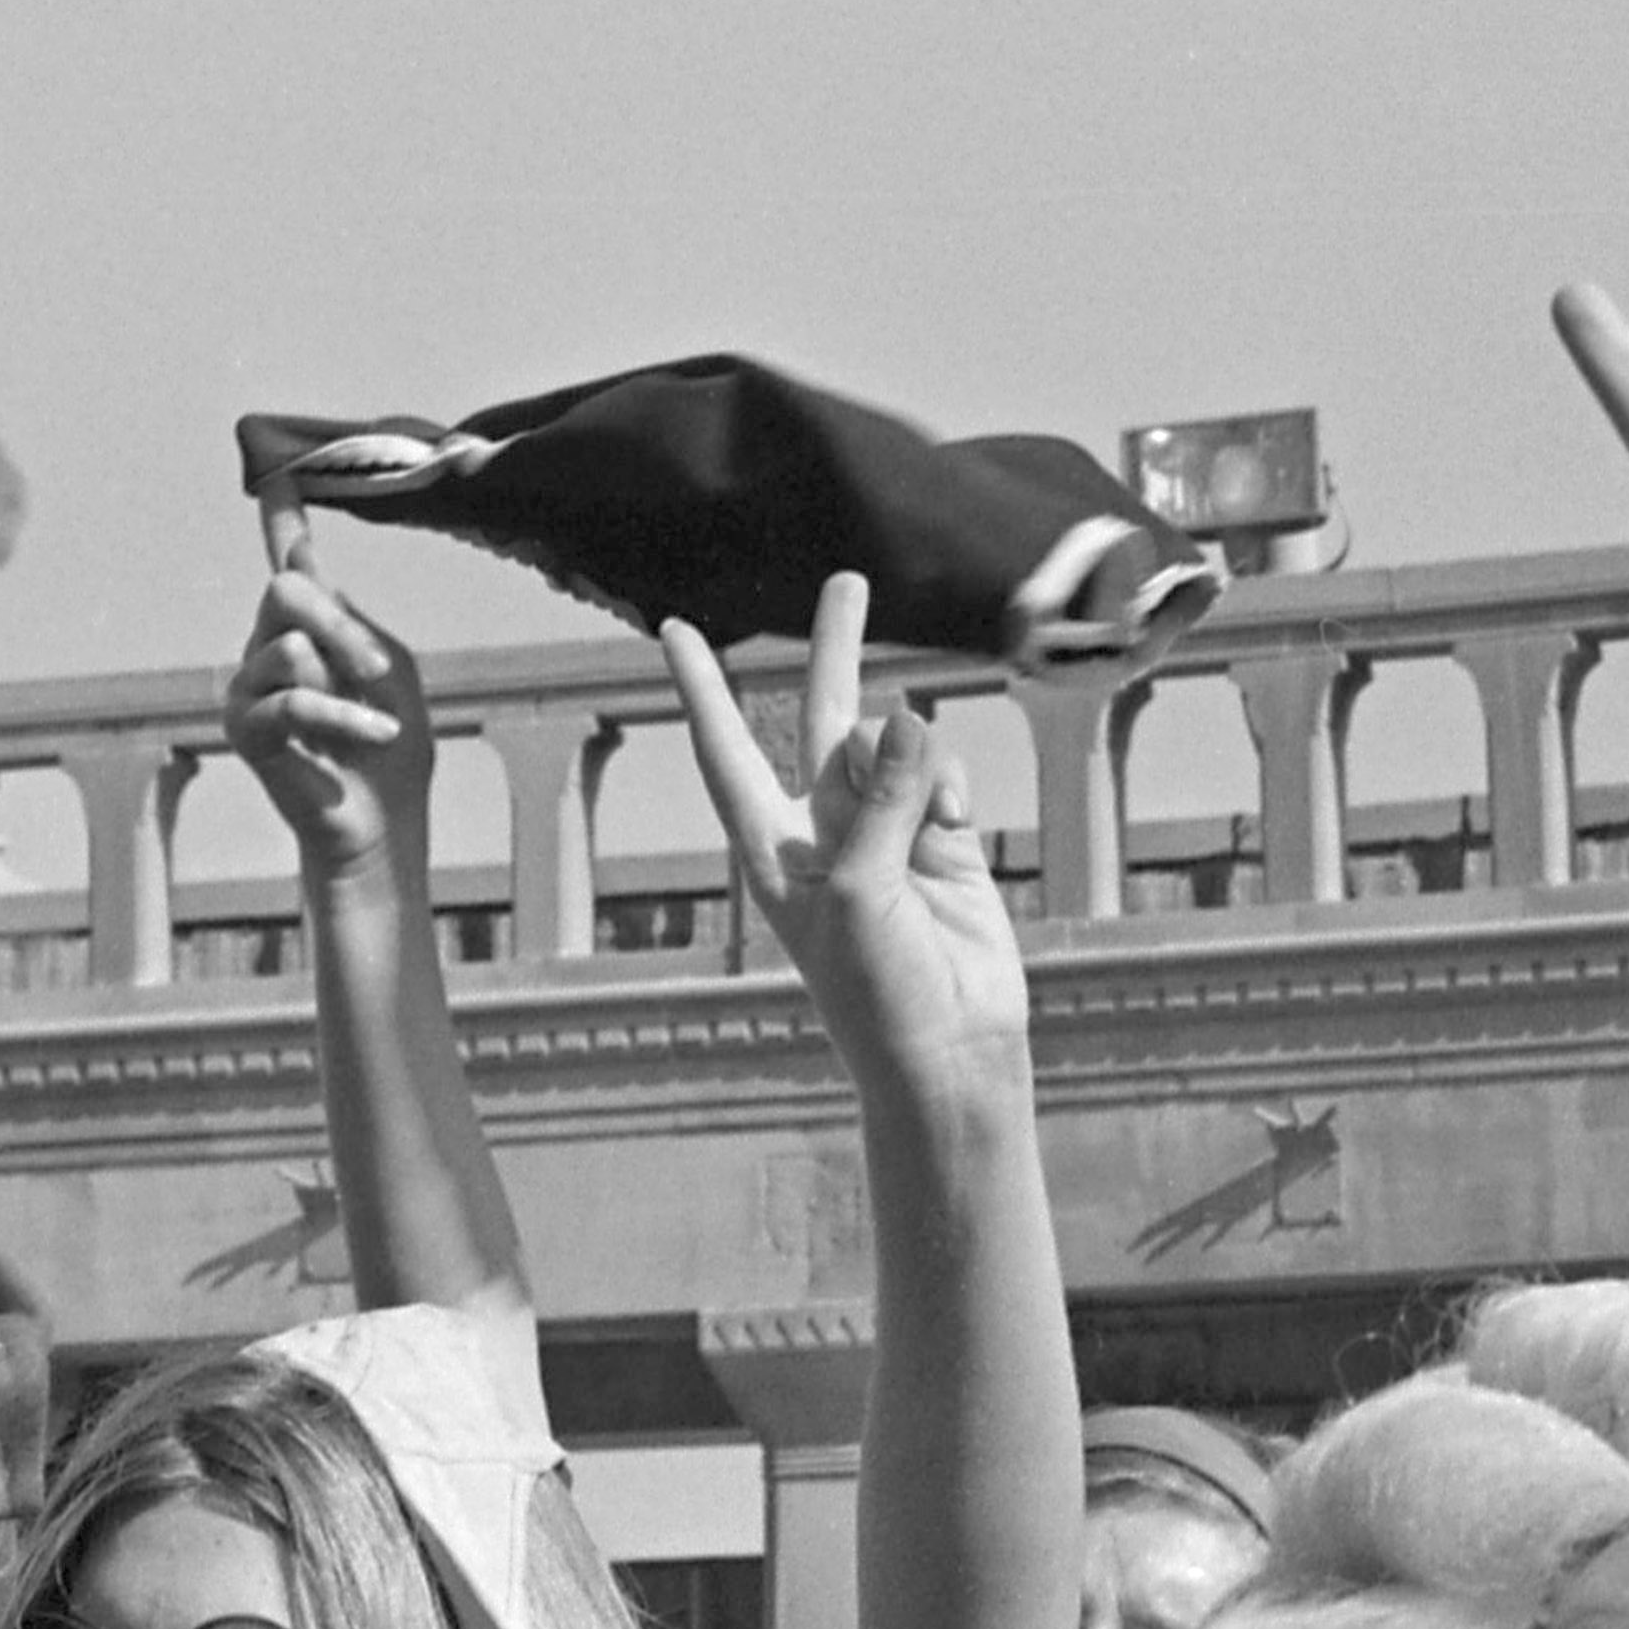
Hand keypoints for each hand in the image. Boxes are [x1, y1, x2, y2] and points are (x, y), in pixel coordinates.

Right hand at [226, 539, 438, 884]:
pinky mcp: (245, 727)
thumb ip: (349, 619)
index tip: (278, 475)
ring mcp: (251, 686)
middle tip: (377, 671)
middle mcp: (271, 647)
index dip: (281, 520)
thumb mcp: (387, 670)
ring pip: (289, 646)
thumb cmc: (390, 747)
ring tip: (371, 728)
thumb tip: (302, 564)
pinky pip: (289, 699)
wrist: (382, 823)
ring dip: (345, 687)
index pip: (290, 564)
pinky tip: (372, 735)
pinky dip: (340, 717)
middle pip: (286, 591)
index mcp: (313, 629)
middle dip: (339, 627)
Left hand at [660, 574, 1030, 1093]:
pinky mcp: (945, 839)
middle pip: (823, 716)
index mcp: (770, 843)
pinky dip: (950, 789)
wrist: (949, 1048)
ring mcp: (886, 828)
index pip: (726, 747)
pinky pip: (944, 774)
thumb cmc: (875, 988)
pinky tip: (955, 828)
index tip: (673, 629)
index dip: (702, 688)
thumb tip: (905, 714)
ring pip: (897, 746)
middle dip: (836, 650)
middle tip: (848, 580)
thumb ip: (877, 795)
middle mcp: (824, 826)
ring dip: (911, 764)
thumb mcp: (857, 887)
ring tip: (926, 823)